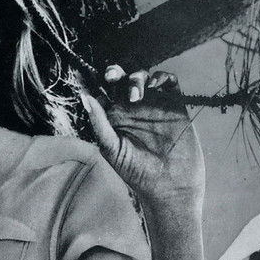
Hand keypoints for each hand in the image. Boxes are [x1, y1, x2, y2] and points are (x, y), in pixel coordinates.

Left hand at [79, 65, 203, 204]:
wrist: (170, 186)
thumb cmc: (137, 173)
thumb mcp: (112, 149)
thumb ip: (99, 123)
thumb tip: (85, 97)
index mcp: (115, 117)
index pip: (105, 92)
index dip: (99, 83)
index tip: (97, 81)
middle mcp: (133, 108)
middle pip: (123, 80)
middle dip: (116, 73)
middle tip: (113, 76)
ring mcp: (154, 105)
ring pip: (144, 77)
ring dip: (138, 77)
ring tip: (136, 94)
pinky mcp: (174, 105)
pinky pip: (169, 83)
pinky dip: (163, 78)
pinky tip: (156, 85)